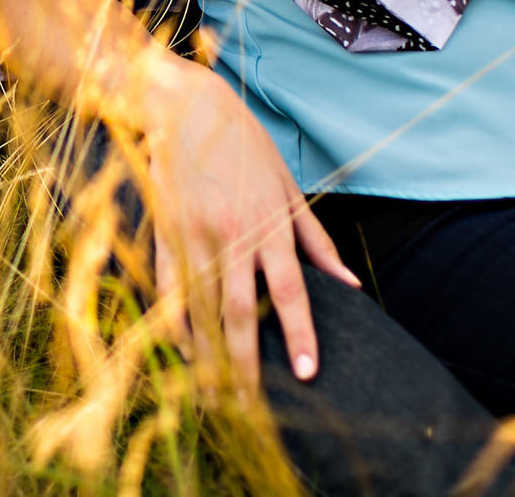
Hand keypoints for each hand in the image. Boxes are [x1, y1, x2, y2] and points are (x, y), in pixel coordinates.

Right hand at [140, 64, 360, 397]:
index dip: (300, 335)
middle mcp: (232, 236)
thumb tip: (348, 284)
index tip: (307, 373)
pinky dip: (178, 325)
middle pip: (243, 313)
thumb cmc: (243, 143)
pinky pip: (170, 291)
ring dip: (213, 356)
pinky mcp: (166, 234)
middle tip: (253, 408)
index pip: (290, 292)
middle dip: (248, 365)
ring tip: (220, 395)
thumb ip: (316, 240)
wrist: (183, 107)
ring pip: (205, 309)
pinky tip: (187, 353)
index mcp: (269, 225)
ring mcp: (194, 237)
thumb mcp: (287, 185)